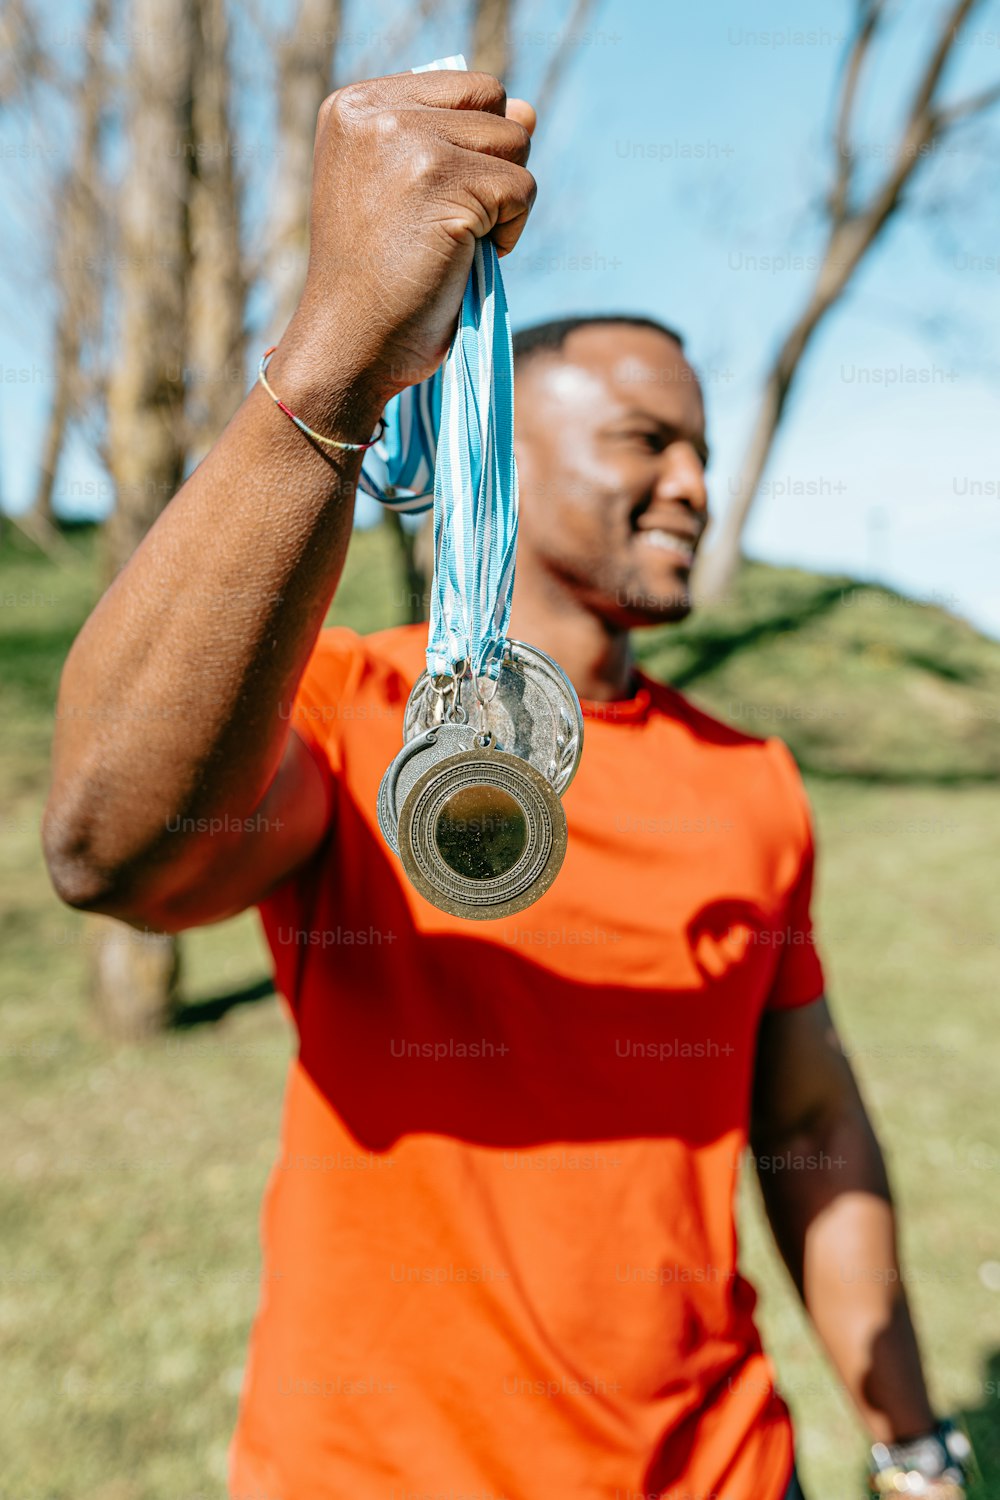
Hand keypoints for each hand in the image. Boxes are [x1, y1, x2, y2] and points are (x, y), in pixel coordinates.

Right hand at [288, 69, 535, 406]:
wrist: (349, 345)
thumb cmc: (377, 283)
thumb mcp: (408, 194)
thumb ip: (460, 141)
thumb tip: (529, 110)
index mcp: (356, 106)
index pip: (466, 89)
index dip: (473, 150)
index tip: (432, 203)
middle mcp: (376, 111)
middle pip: (495, 105)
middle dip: (493, 167)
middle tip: (448, 224)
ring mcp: (407, 141)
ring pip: (516, 142)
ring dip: (503, 202)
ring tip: (453, 244)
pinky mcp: (441, 179)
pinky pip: (523, 188)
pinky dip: (510, 231)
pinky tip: (466, 259)